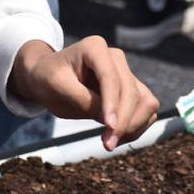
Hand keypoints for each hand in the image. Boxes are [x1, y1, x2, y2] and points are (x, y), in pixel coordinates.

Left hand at [8, 37, 158, 151]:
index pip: (111, 77)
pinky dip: (136, 126)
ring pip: (146, 101)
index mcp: (94, 48)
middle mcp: (115, 57)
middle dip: (123, 121)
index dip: (113, 103)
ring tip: (110, 141)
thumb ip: (83, 101)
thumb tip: (112, 122)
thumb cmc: (48, 79)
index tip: (109, 128)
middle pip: (131, 92)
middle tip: (107, 145)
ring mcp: (126, 72)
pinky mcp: (132, 89)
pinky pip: (146, 110)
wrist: (47, 77)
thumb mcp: (57, 88)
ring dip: (133, 125)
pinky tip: (116, 136)